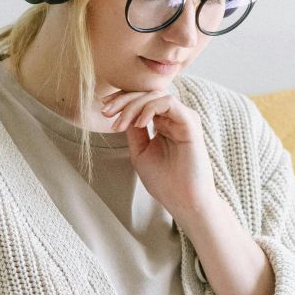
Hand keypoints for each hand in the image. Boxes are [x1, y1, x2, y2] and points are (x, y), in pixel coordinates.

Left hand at [101, 89, 217, 214]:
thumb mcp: (140, 152)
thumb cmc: (165, 182)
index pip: (143, 101)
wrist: (183, 201)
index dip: (122, 100)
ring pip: (156, 95)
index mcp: (164, 124)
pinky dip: (149, 108)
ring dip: (133, 105)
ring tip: (119, 124)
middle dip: (123, 100)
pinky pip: (168, 103)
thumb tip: (122, 111)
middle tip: (106, 112)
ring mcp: (183, 119)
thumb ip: (134, 131)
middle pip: (147, 94)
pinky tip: (138, 124)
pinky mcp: (190, 122)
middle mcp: (175, 118)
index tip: (104, 110)